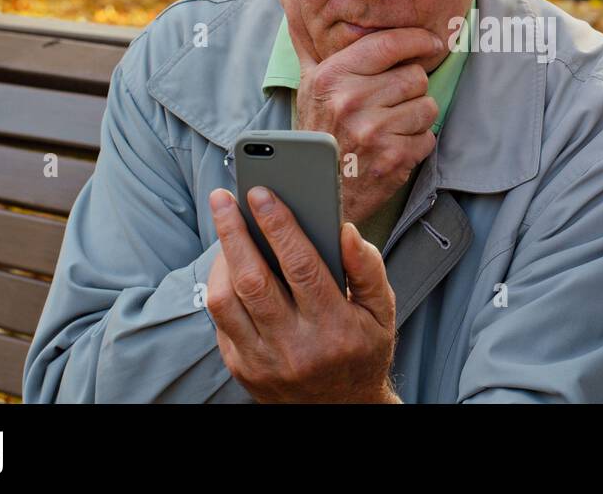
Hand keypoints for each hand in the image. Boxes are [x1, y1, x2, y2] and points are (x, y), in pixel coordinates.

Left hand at [205, 186, 399, 402]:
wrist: (341, 410)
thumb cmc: (363, 350)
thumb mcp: (381, 311)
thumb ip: (368, 268)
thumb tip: (346, 231)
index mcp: (335, 327)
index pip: (301, 267)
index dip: (279, 225)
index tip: (262, 193)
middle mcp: (295, 347)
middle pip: (253, 280)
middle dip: (234, 232)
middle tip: (223, 197)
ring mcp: (263, 361)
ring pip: (226, 301)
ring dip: (220, 257)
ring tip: (225, 227)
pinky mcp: (241, 368)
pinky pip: (220, 320)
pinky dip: (220, 285)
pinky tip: (229, 262)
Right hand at [293, 27, 442, 226]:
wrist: (316, 192)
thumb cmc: (319, 133)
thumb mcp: (309, 88)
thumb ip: (313, 49)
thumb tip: (296, 6)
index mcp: (332, 77)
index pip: (388, 43)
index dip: (418, 40)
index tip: (431, 43)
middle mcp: (351, 100)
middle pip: (415, 75)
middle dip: (412, 88)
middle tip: (394, 102)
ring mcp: (373, 130)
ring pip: (427, 105)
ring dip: (417, 116)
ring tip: (393, 126)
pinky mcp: (393, 157)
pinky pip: (428, 137)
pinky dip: (417, 143)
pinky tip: (394, 148)